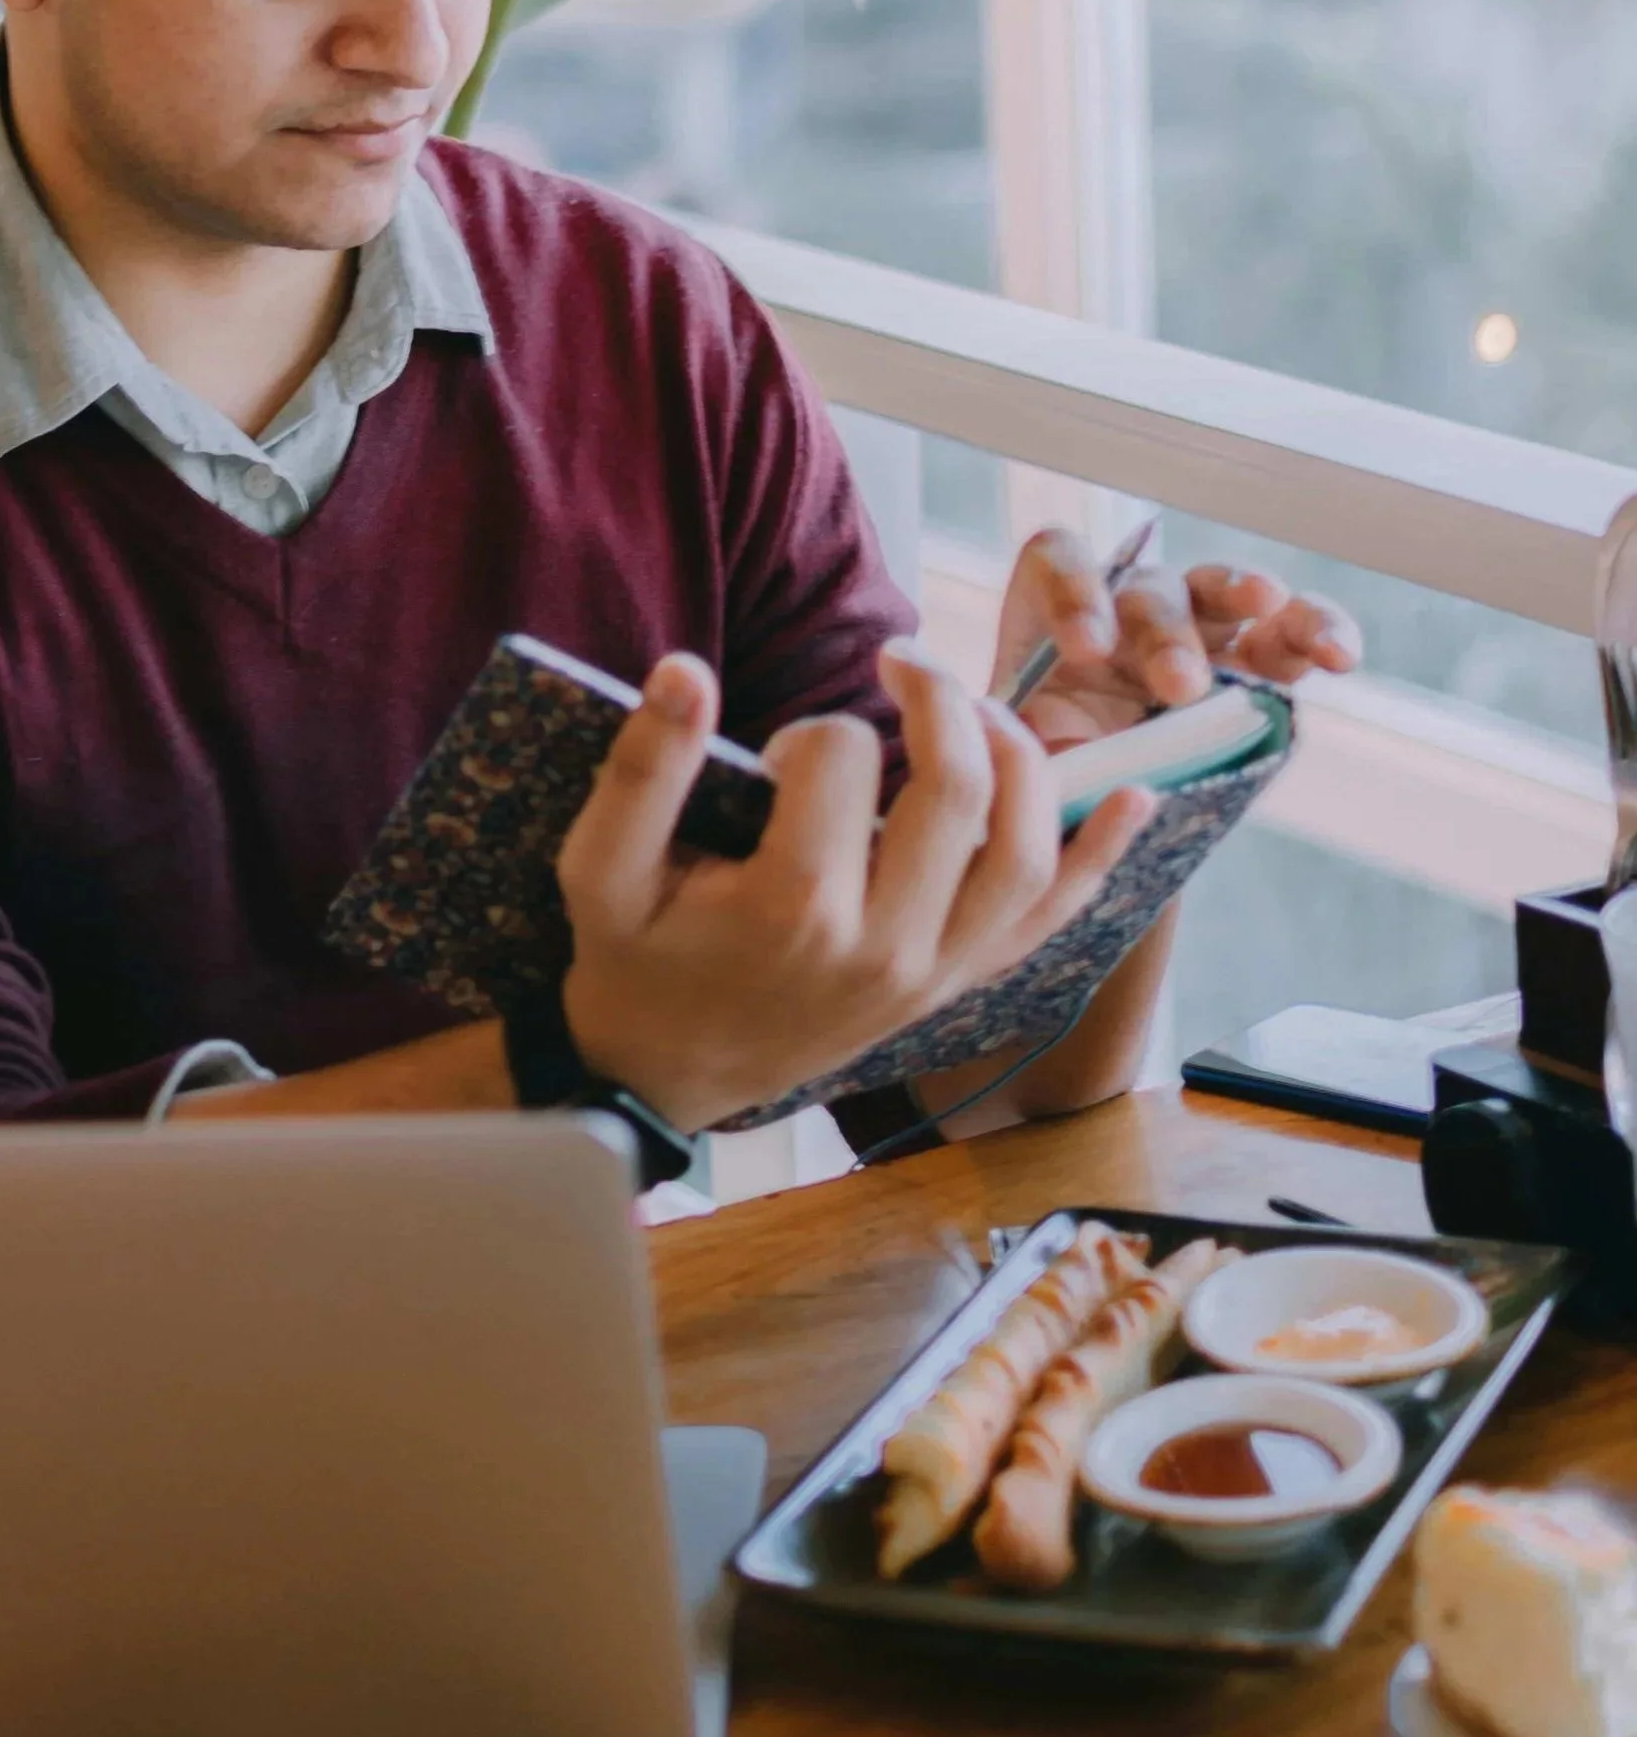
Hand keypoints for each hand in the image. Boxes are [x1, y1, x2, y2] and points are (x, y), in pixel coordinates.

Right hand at [553, 642, 1151, 1133]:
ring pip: (1024, 849)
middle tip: (900, 661)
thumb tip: (685, 671)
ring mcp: (934, 972)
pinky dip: (1098, 856)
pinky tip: (1135, 797)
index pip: (844, 760)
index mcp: (794, 908)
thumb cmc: (633, 960)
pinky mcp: (959, 984)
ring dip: (1019, 755)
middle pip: (958, 789)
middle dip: (937, 697)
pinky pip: (1051, 919)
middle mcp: (883, 945)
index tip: (779, 752)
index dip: (816, 728)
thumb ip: (642, 768)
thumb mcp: (601, 865)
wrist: (666, 1075)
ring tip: (974, 707)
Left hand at [991, 529, 1360, 752]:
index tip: (1084, 648)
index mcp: (1053, 619)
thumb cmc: (1049, 776)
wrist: (1099, 808)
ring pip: (1222, 589)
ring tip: (1268, 604)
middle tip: (1180, 686)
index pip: (1058, 562)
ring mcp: (1197, 629)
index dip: (1073, 592)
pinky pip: (1292, 635)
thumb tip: (1055, 767)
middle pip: (1146, 588)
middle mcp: (1126, 609)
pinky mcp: (1257, 665)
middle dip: (1165, 635)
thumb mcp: (1022, 764)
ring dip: (1244, 592)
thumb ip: (1032, 753)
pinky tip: (1341, 654)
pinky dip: (1319, 633)